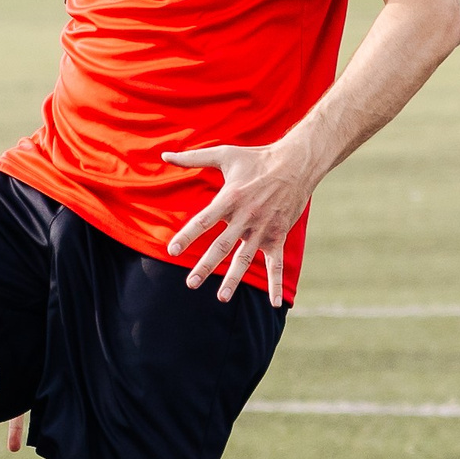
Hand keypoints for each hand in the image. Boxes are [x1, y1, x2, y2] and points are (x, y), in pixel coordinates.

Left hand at [162, 140, 314, 304]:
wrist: (296, 164)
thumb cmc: (256, 158)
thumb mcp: (224, 154)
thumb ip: (192, 158)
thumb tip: (164, 153)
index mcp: (229, 198)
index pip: (203, 221)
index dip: (187, 236)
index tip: (172, 251)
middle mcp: (245, 217)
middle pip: (221, 246)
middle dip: (205, 266)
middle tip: (191, 283)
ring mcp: (262, 229)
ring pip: (245, 259)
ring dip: (233, 279)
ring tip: (221, 297)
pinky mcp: (278, 236)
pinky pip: (276, 265)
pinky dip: (276, 284)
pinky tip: (275, 304)